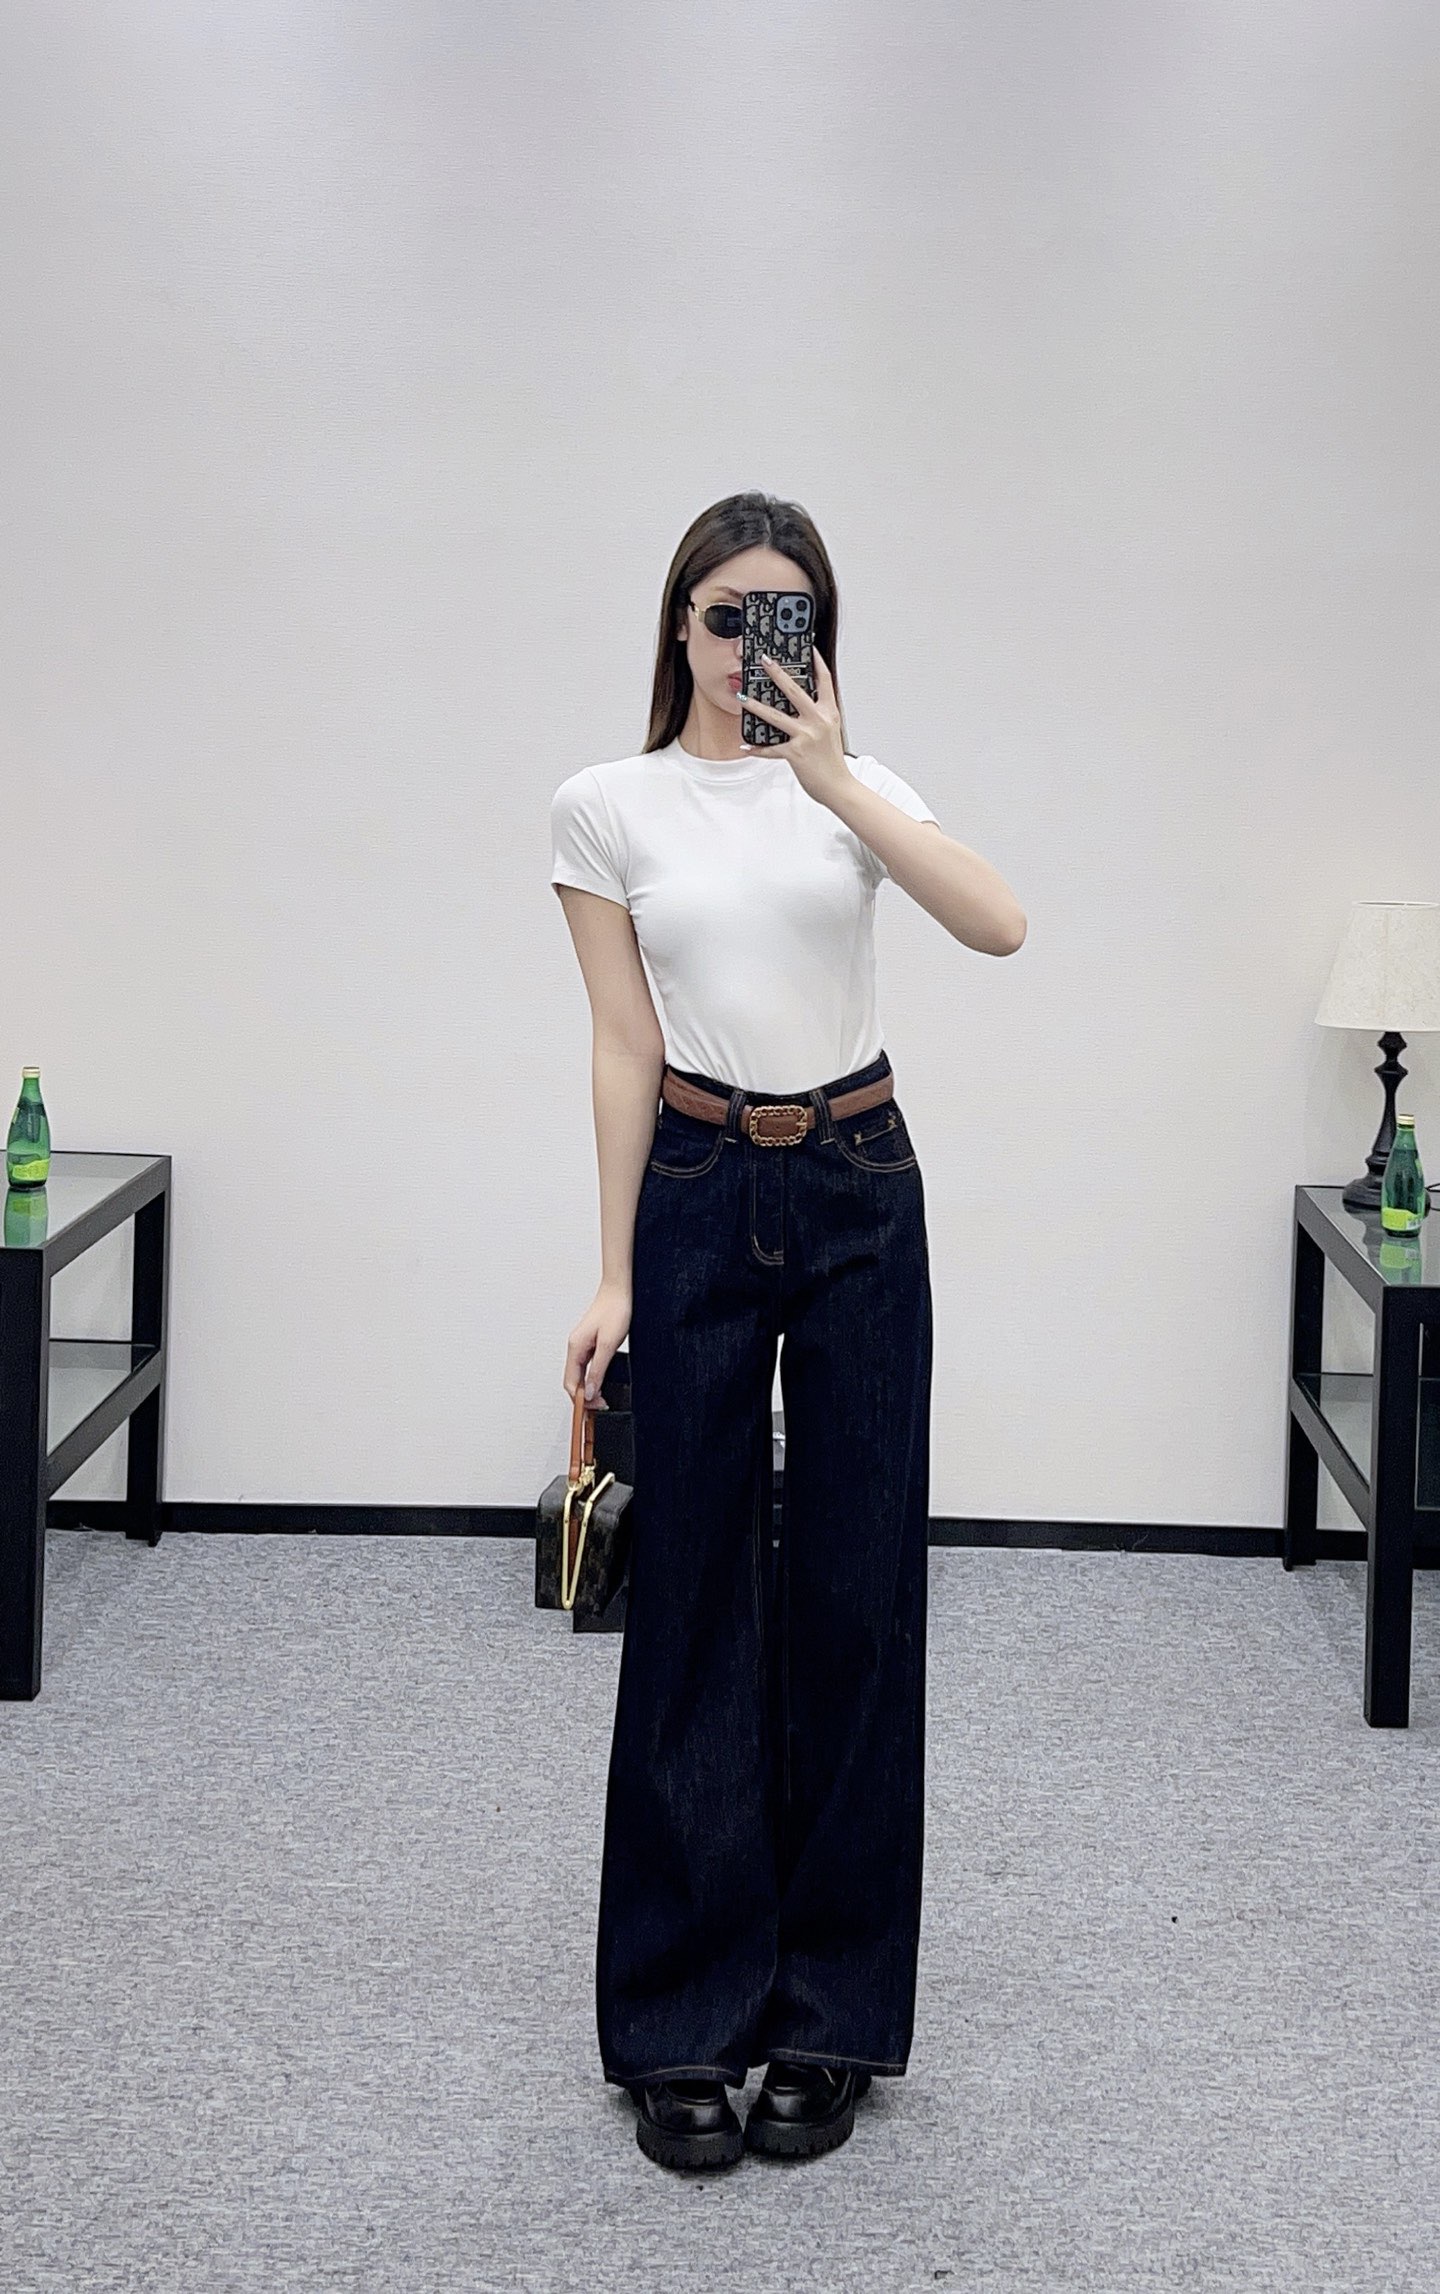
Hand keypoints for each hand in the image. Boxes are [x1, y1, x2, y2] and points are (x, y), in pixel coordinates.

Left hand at [742, 646, 847, 806]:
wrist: (839, 786)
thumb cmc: (832, 760)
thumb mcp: (831, 731)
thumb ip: (818, 715)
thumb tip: (799, 704)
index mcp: (829, 712)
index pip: (824, 680)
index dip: (816, 661)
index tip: (807, 647)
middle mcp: (818, 720)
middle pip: (794, 690)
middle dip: (777, 673)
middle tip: (764, 660)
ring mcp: (806, 736)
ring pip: (775, 716)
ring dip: (756, 706)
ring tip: (742, 697)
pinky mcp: (795, 753)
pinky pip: (771, 748)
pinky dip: (757, 749)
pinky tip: (746, 746)